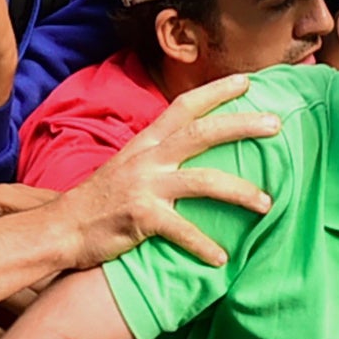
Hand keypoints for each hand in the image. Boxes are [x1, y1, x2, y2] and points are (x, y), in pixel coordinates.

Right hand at [58, 74, 279, 267]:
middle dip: (242, 126)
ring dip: (239, 192)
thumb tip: (194, 150)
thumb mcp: (129, 166)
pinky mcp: (140, 218)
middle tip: (276, 124)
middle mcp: (148, 158)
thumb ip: (160, 155)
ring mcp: (144, 186)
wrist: (61, 228)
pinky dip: (203, 245)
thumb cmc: (101, 201)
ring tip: (267, 203)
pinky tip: (222, 258)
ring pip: (203, 182)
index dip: (216, 90)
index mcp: (147, 142)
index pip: (184, 106)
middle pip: (202, 133)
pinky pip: (181, 230)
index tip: (248, 80)